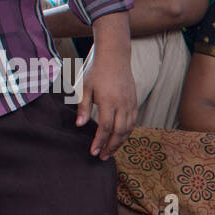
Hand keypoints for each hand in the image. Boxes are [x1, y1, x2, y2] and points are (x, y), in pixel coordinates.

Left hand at [75, 42, 136, 158]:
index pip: (105, 128)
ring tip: (111, 151)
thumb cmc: (97, 71)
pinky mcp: (134, 103)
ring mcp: (130, 104)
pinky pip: (133, 122)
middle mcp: (122, 105)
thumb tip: (80, 125)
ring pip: (128, 129)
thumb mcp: (85, 87)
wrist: (115, 57)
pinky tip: (120, 138)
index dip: (99, 142)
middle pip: (119, 132)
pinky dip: (127, 133)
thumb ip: (83, 107)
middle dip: (111, 147)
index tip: (93, 152)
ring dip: (120, 143)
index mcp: (109, 101)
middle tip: (103, 157)